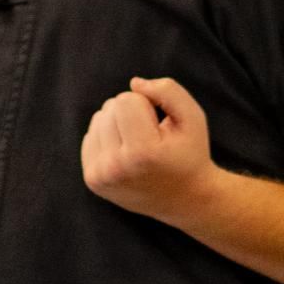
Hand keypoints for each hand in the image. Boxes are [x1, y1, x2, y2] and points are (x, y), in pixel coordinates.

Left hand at [80, 76, 215, 221]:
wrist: (185, 200)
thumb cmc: (189, 154)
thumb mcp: (193, 117)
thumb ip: (168, 91)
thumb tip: (134, 83)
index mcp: (142, 153)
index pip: (125, 100)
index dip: (146, 105)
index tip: (159, 127)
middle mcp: (117, 168)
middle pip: (109, 108)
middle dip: (131, 114)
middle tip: (152, 139)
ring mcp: (101, 176)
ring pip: (98, 121)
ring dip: (119, 125)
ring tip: (139, 146)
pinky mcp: (92, 180)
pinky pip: (90, 137)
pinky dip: (108, 139)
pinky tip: (126, 155)